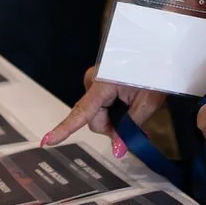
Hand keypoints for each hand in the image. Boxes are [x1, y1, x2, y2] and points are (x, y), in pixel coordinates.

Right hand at [43, 67, 166, 155]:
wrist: (157, 54)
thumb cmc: (153, 73)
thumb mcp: (147, 103)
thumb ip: (129, 128)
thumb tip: (117, 150)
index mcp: (102, 83)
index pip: (81, 112)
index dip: (65, 128)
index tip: (48, 140)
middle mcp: (92, 80)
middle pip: (94, 119)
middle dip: (112, 128)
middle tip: (134, 127)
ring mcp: (94, 80)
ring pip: (98, 115)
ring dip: (114, 120)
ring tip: (135, 112)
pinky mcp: (98, 82)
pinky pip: (100, 106)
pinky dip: (113, 112)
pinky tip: (128, 110)